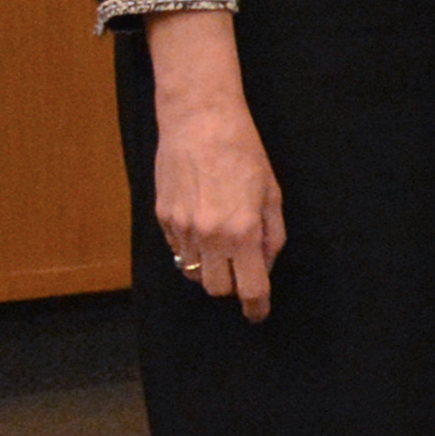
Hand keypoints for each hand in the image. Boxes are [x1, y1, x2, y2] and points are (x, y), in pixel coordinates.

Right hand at [148, 59, 285, 320]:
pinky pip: (177, 249)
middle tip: (241, 267)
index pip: (249, 287)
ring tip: (220, 240)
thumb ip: (271, 235)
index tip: (257, 314)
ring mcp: (181, 228)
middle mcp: (209, 236)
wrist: (199, 121)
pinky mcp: (162, 217)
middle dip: (231, 285)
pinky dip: (190, 247)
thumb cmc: (243, 152)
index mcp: (242, 231)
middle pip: (215, 289)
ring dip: (208, 267)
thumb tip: (264, 265)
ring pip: (191, 272)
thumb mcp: (272, 193)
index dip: (255, 307)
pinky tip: (201, 221)